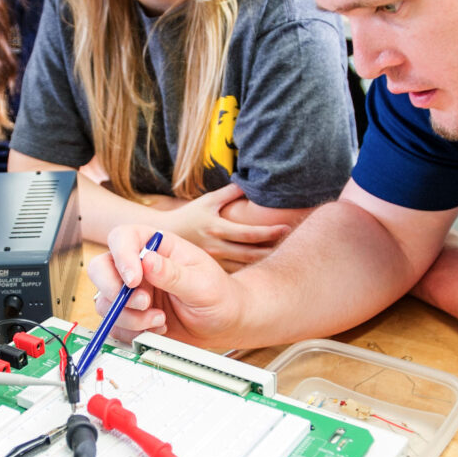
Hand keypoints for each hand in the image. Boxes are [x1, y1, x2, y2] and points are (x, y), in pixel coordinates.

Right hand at [86, 225, 242, 345]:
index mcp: (156, 246)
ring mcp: (131, 292)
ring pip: (105, 301)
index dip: (121, 256)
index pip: (122, 238)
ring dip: (129, 316)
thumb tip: (148, 261)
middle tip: (143, 303)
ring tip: (160, 320)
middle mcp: (138, 267)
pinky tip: (157, 329)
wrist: (224, 323)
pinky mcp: (130, 316)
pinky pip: (114, 325)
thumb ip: (174, 274)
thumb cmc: (219, 295)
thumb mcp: (203, 283)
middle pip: (101, 268)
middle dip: (115, 290)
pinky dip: (132, 332)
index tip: (134, 279)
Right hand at [160, 183, 290, 267]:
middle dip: (273, 250)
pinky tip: (266, 269)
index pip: (249, 233)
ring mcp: (214, 262)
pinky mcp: (212, 271)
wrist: (163, 238)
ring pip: (245, 266)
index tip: (287, 227)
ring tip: (285, 258)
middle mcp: (216, 247)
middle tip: (294, 244)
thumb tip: (249, 182)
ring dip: (265, 263)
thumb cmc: (189, 216)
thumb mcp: (207, 201)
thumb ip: (229, 192)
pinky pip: (236, 274)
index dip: (270, 232)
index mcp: (217, 228)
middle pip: (251, 253)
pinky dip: (252, 272)